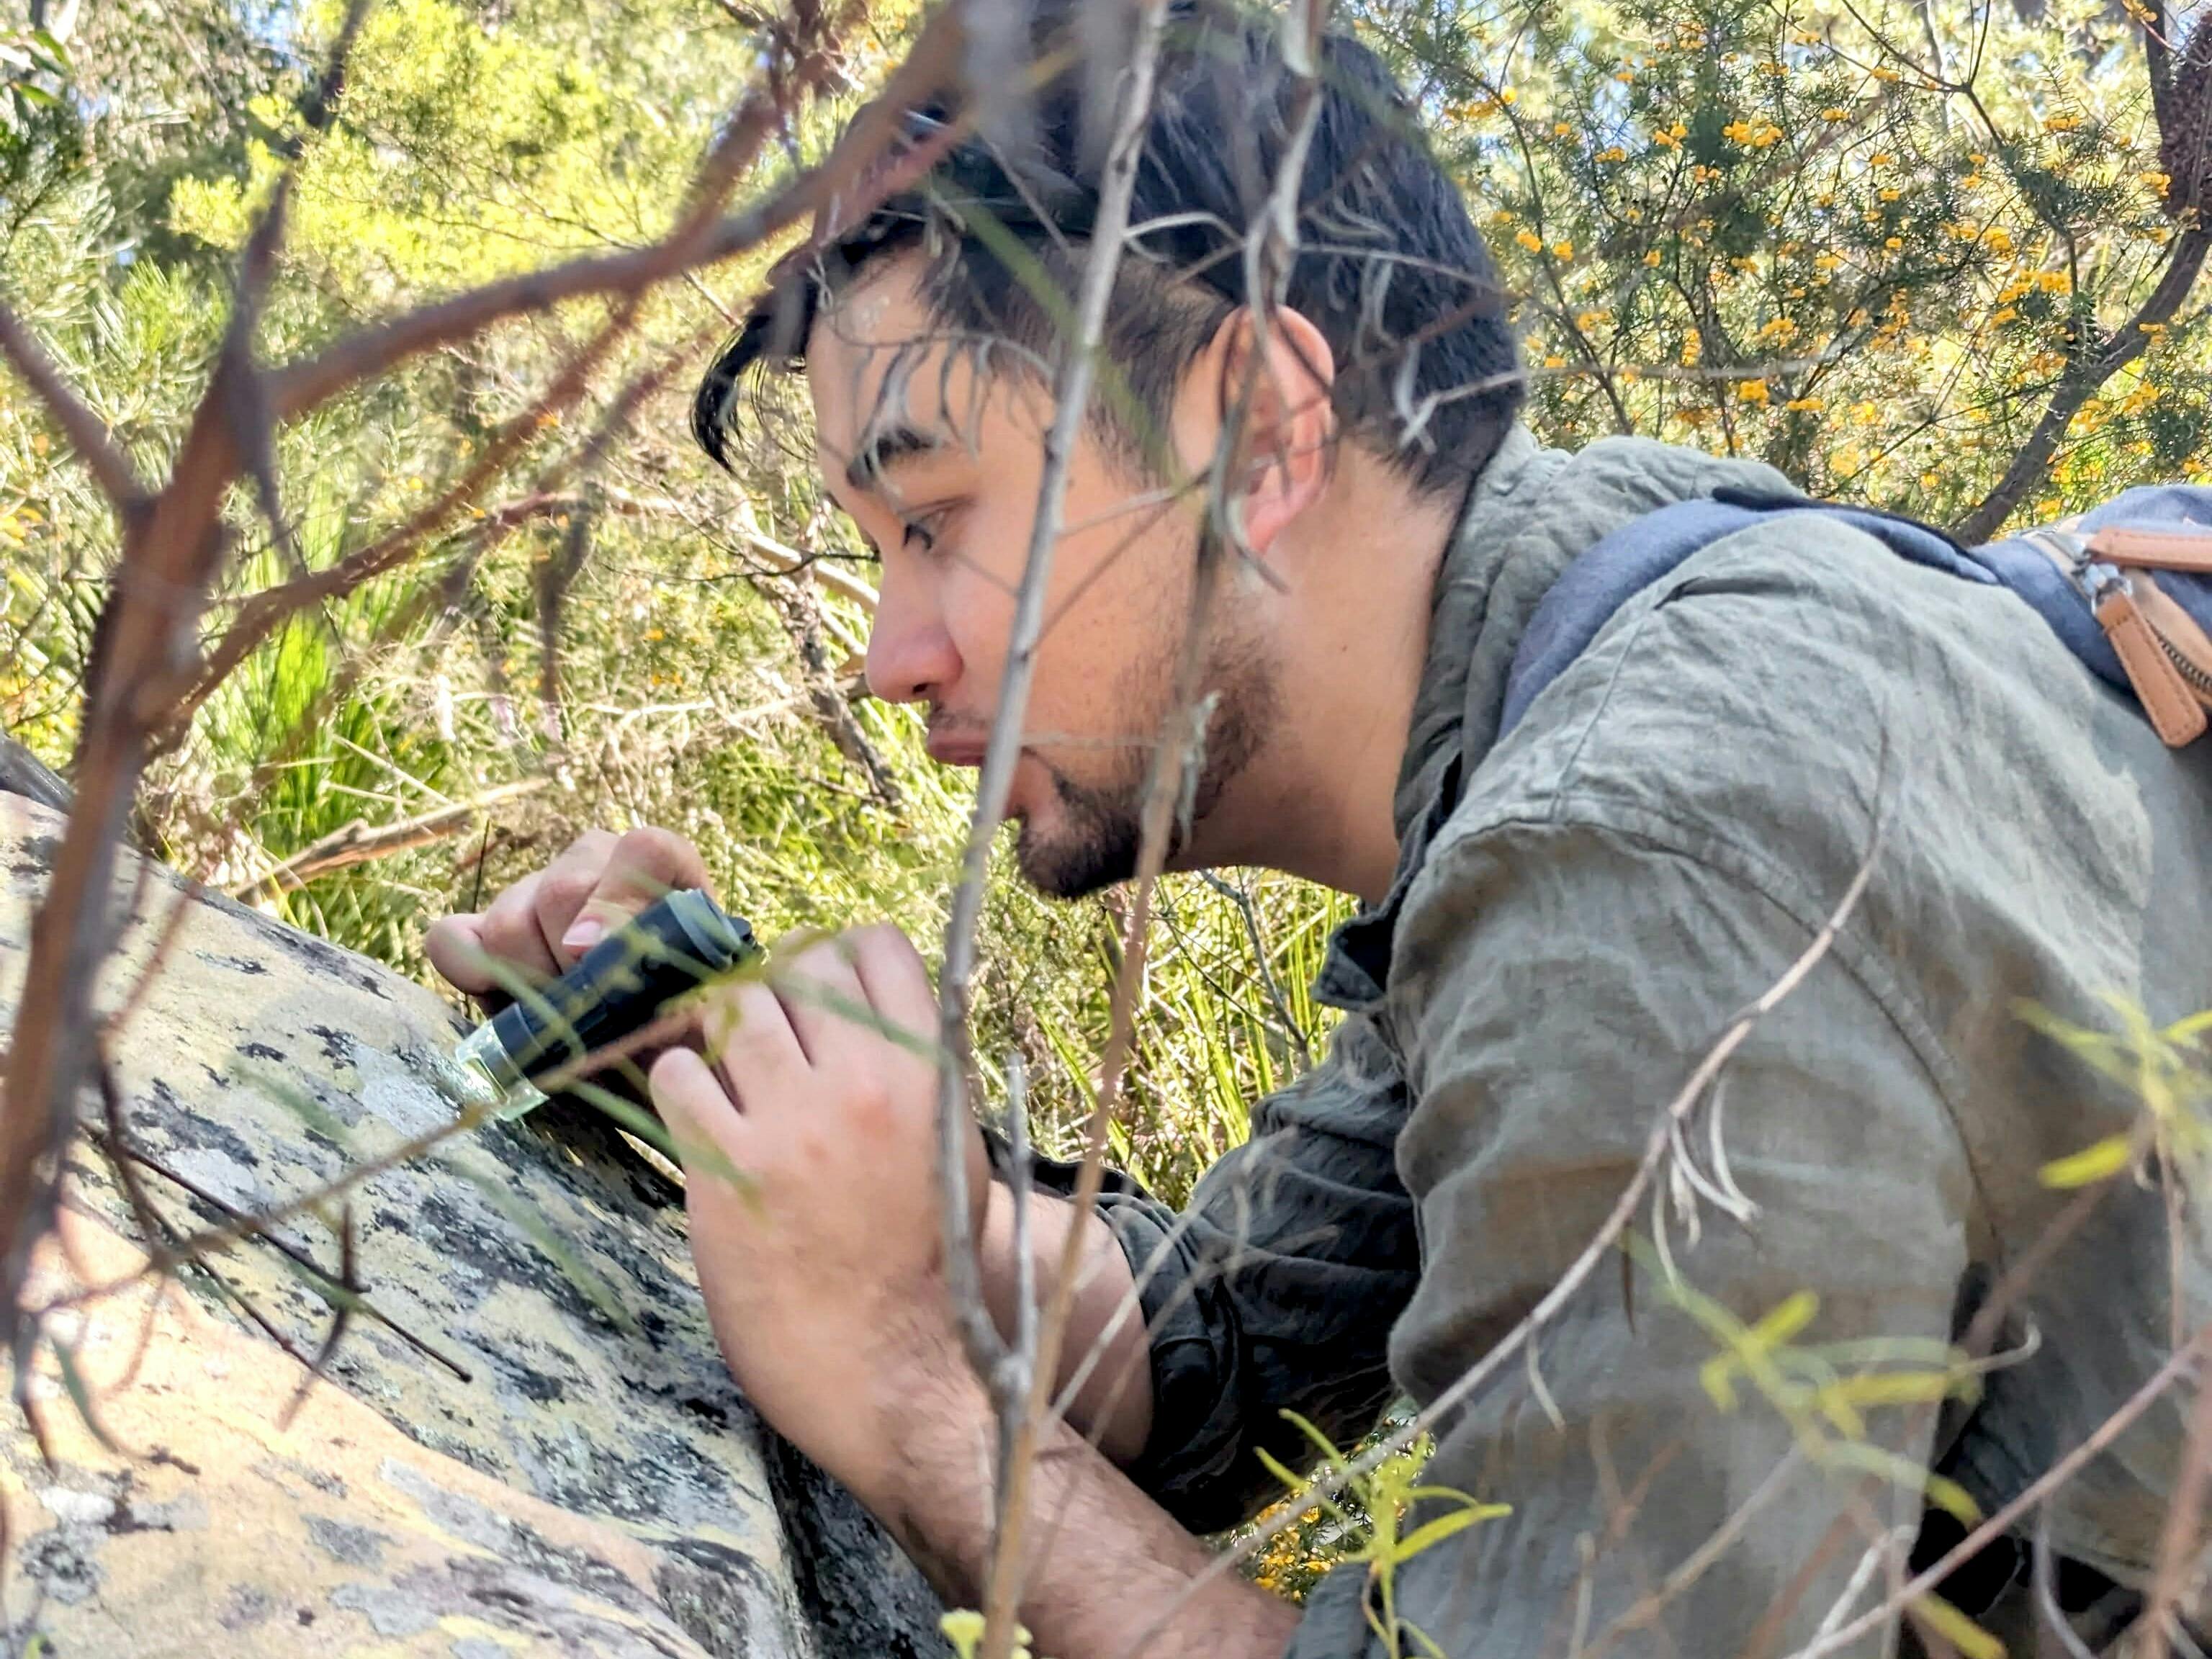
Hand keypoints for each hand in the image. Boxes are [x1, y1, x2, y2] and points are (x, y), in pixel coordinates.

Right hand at [425, 826, 711, 1000]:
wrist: (657, 1049)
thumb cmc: (689, 1022)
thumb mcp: (706, 1008)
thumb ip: (679, 985)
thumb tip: (583, 947)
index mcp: (665, 870)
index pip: (641, 850)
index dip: (615, 904)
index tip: (598, 959)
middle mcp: (595, 864)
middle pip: (559, 892)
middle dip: (572, 969)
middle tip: (595, 1014)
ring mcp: (535, 891)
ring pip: (507, 922)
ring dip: (531, 983)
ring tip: (565, 1017)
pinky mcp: (483, 928)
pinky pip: (452, 938)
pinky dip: (469, 974)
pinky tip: (506, 1002)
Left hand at [648, 924, 991, 1501]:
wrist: (900, 1376)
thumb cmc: (933, 1269)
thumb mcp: (960, 1152)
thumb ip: (924, 1074)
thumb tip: (875, 1010)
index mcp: (931, 1072)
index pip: (875, 945)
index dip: (838, 957)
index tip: (820, 992)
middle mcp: (865, 1082)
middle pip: (795, 964)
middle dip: (773, 986)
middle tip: (762, 1032)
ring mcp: (793, 1124)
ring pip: (730, 1005)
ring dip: (720, 1029)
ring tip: (724, 1071)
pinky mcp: (728, 1171)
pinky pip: (678, 1076)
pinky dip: (679, 1083)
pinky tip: (698, 1119)